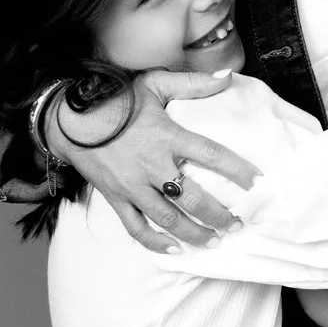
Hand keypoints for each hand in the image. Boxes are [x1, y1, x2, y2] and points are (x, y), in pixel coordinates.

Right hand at [51, 70, 259, 252]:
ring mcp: (133, 185)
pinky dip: (155, 242)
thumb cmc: (116, 99)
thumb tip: (228, 77)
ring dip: (194, 233)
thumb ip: (193, 83)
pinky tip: (175, 249)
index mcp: (167, 136)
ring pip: (168, 218)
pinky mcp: (116, 198)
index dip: (237, 169)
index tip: (257, 181)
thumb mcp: (155, 84)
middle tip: (238, 224)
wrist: (70, 119)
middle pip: (192, 198)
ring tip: (214, 241)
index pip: (211, 155)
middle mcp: (152, 165)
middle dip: (219, 215)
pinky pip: (136, 227)